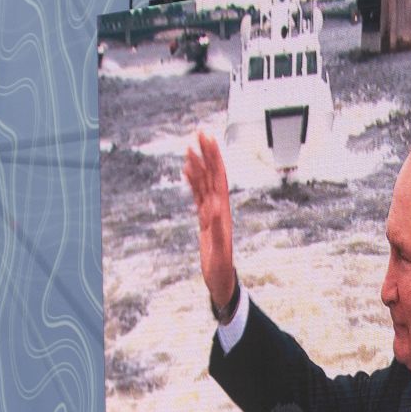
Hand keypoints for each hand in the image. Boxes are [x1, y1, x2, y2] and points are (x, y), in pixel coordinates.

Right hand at [182, 130, 237, 315]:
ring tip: (190, 146)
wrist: (221, 280)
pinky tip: (187, 169)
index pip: (218, 177)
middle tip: (200, 131)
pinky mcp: (204, 218)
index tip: (206, 139)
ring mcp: (211, 211)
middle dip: (207, 152)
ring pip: (204, 182)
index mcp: (222, 210)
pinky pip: (198, 194)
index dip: (213, 157)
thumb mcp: (218, 251)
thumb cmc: (220, 269)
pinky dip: (192, 180)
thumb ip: (216, 230)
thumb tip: (214, 207)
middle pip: (213, 174)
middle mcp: (218, 207)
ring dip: (198, 163)